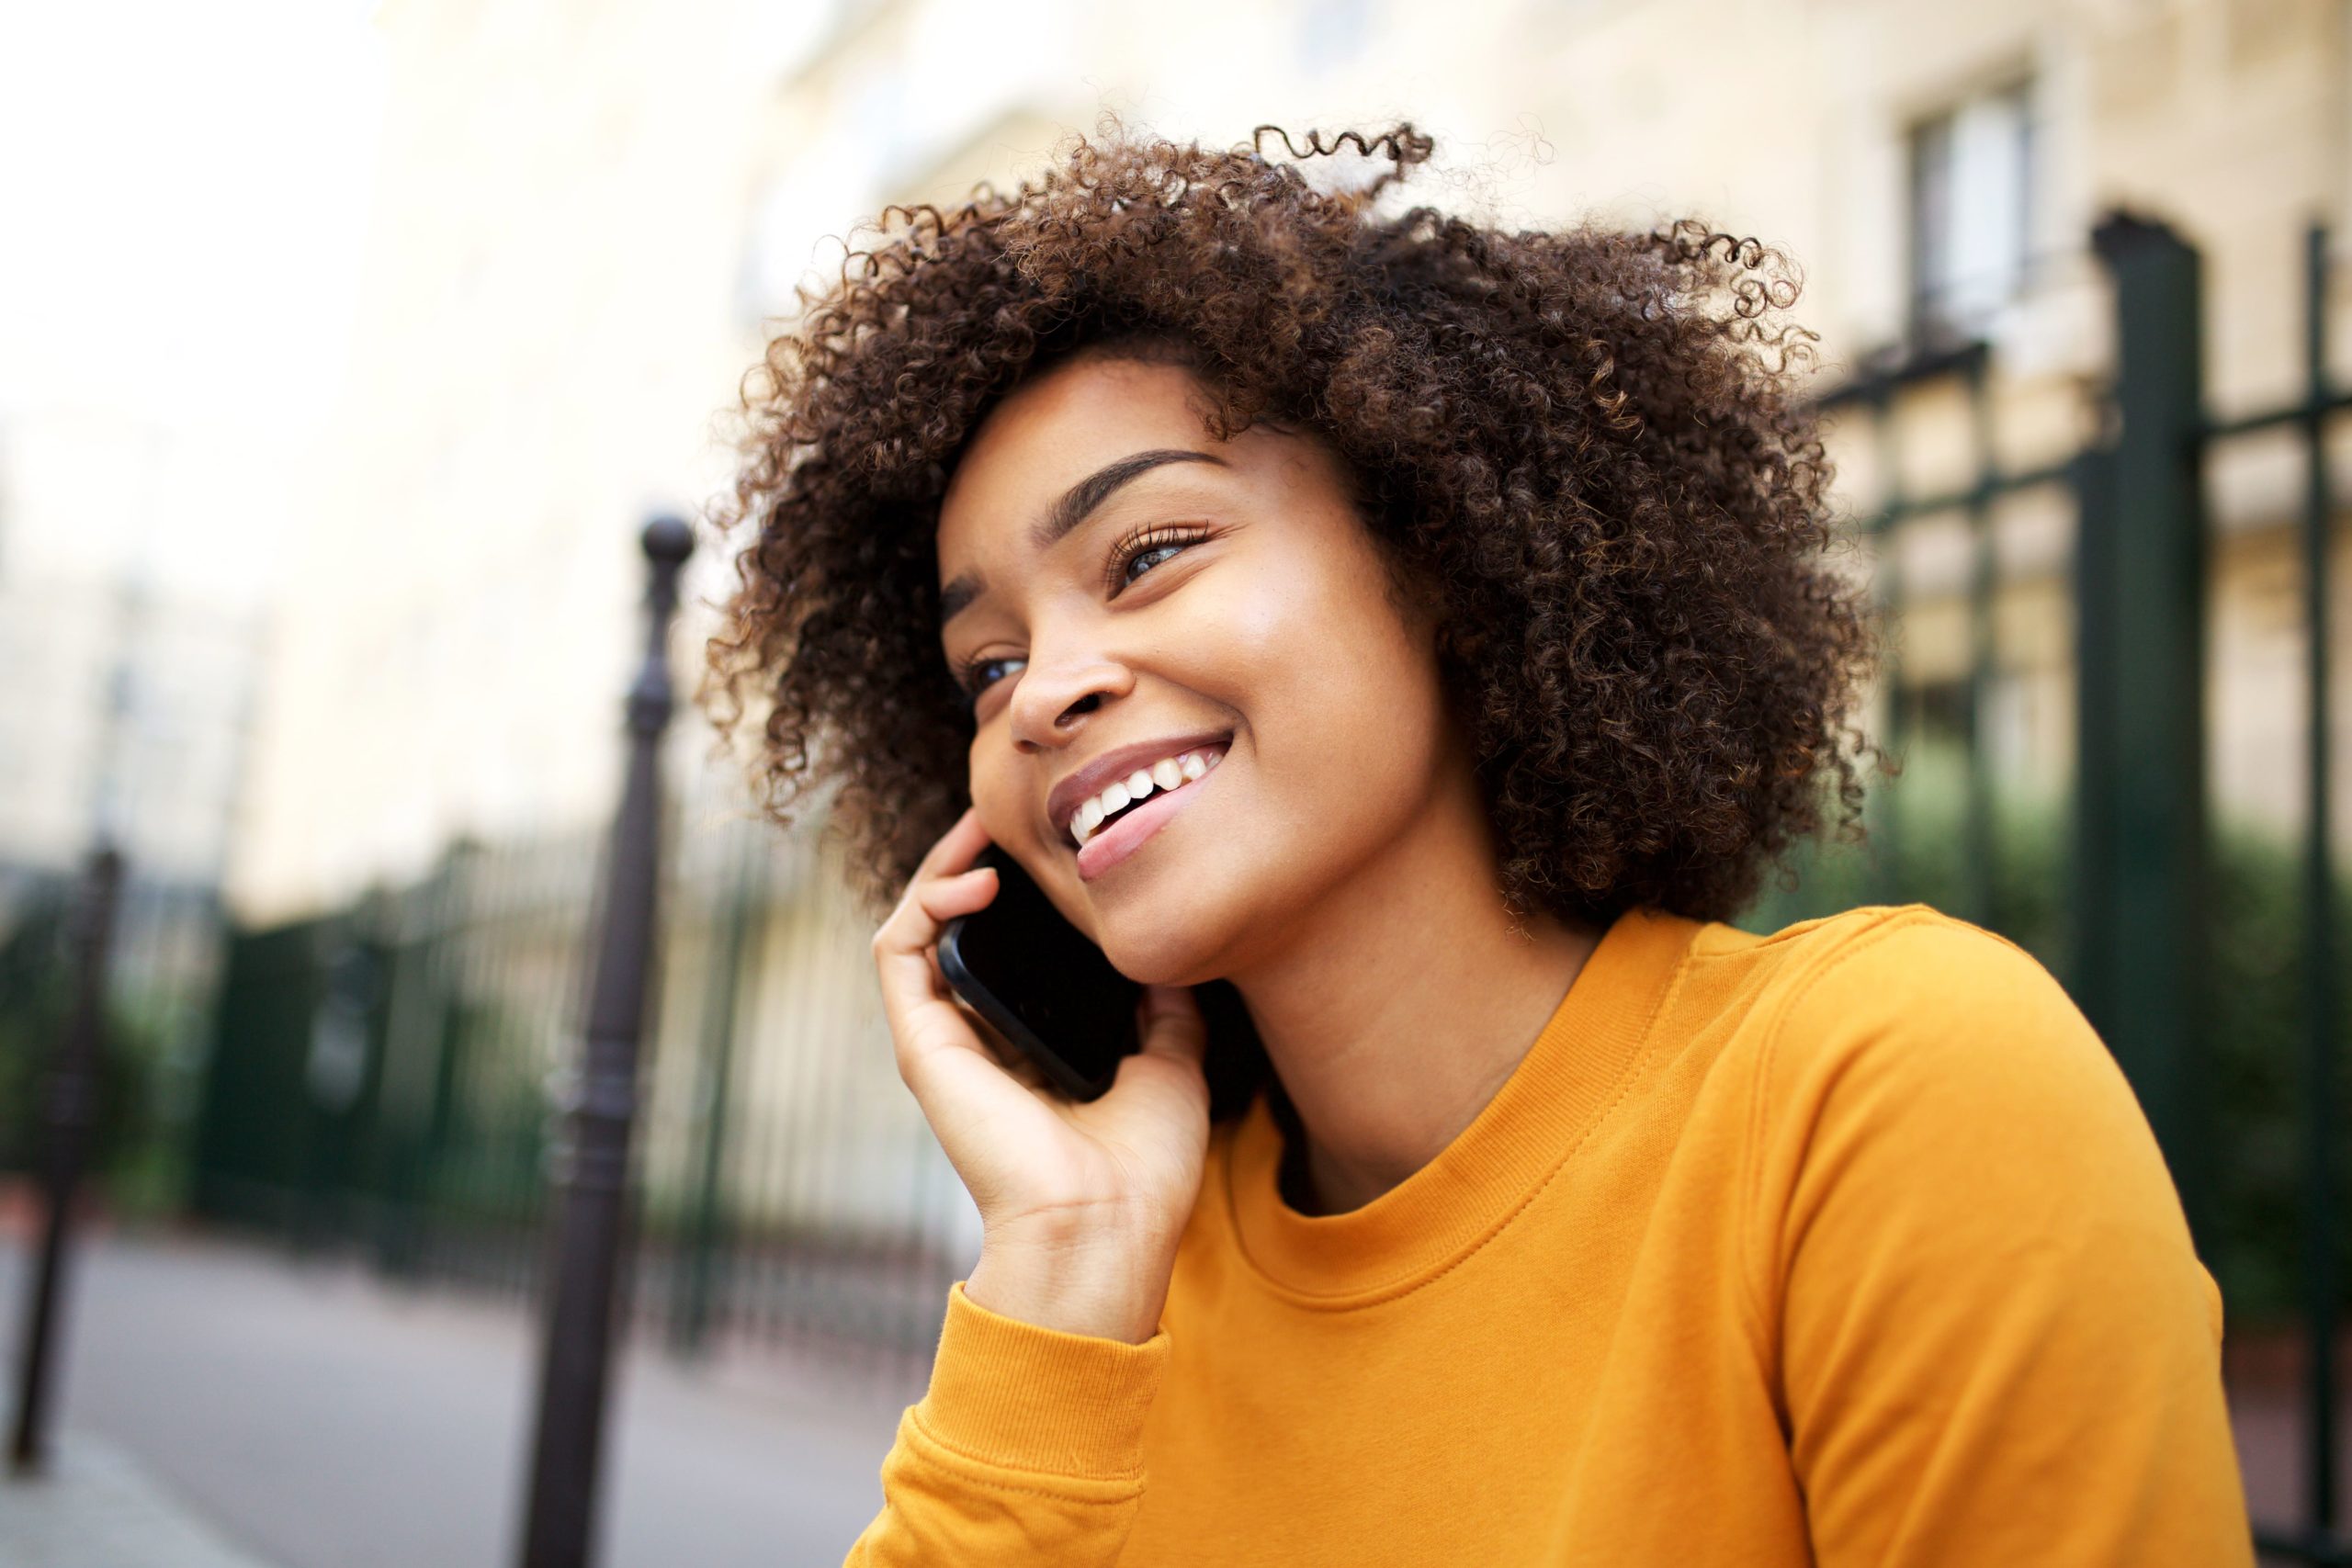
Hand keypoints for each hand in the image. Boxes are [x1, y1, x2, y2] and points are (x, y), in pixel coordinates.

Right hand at [871, 806, 1212, 1341]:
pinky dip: (926, 900)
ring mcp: (945, 1040)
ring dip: (945, 866)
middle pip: (960, 929)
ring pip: (918, 927)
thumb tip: (1178, 958)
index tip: (1061, 844)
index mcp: (1031, 1046)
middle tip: (1019, 813)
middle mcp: (979, 1039)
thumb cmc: (1141, 1170)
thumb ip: (1167, 1008)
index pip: (1012, 949)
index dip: (1026, 891)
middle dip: (979, 861)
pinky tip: (976, 876)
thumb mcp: (1173, 1064)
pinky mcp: (921, 1043)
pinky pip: (896, 952)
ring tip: (987, 827)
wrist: (1104, 1228)